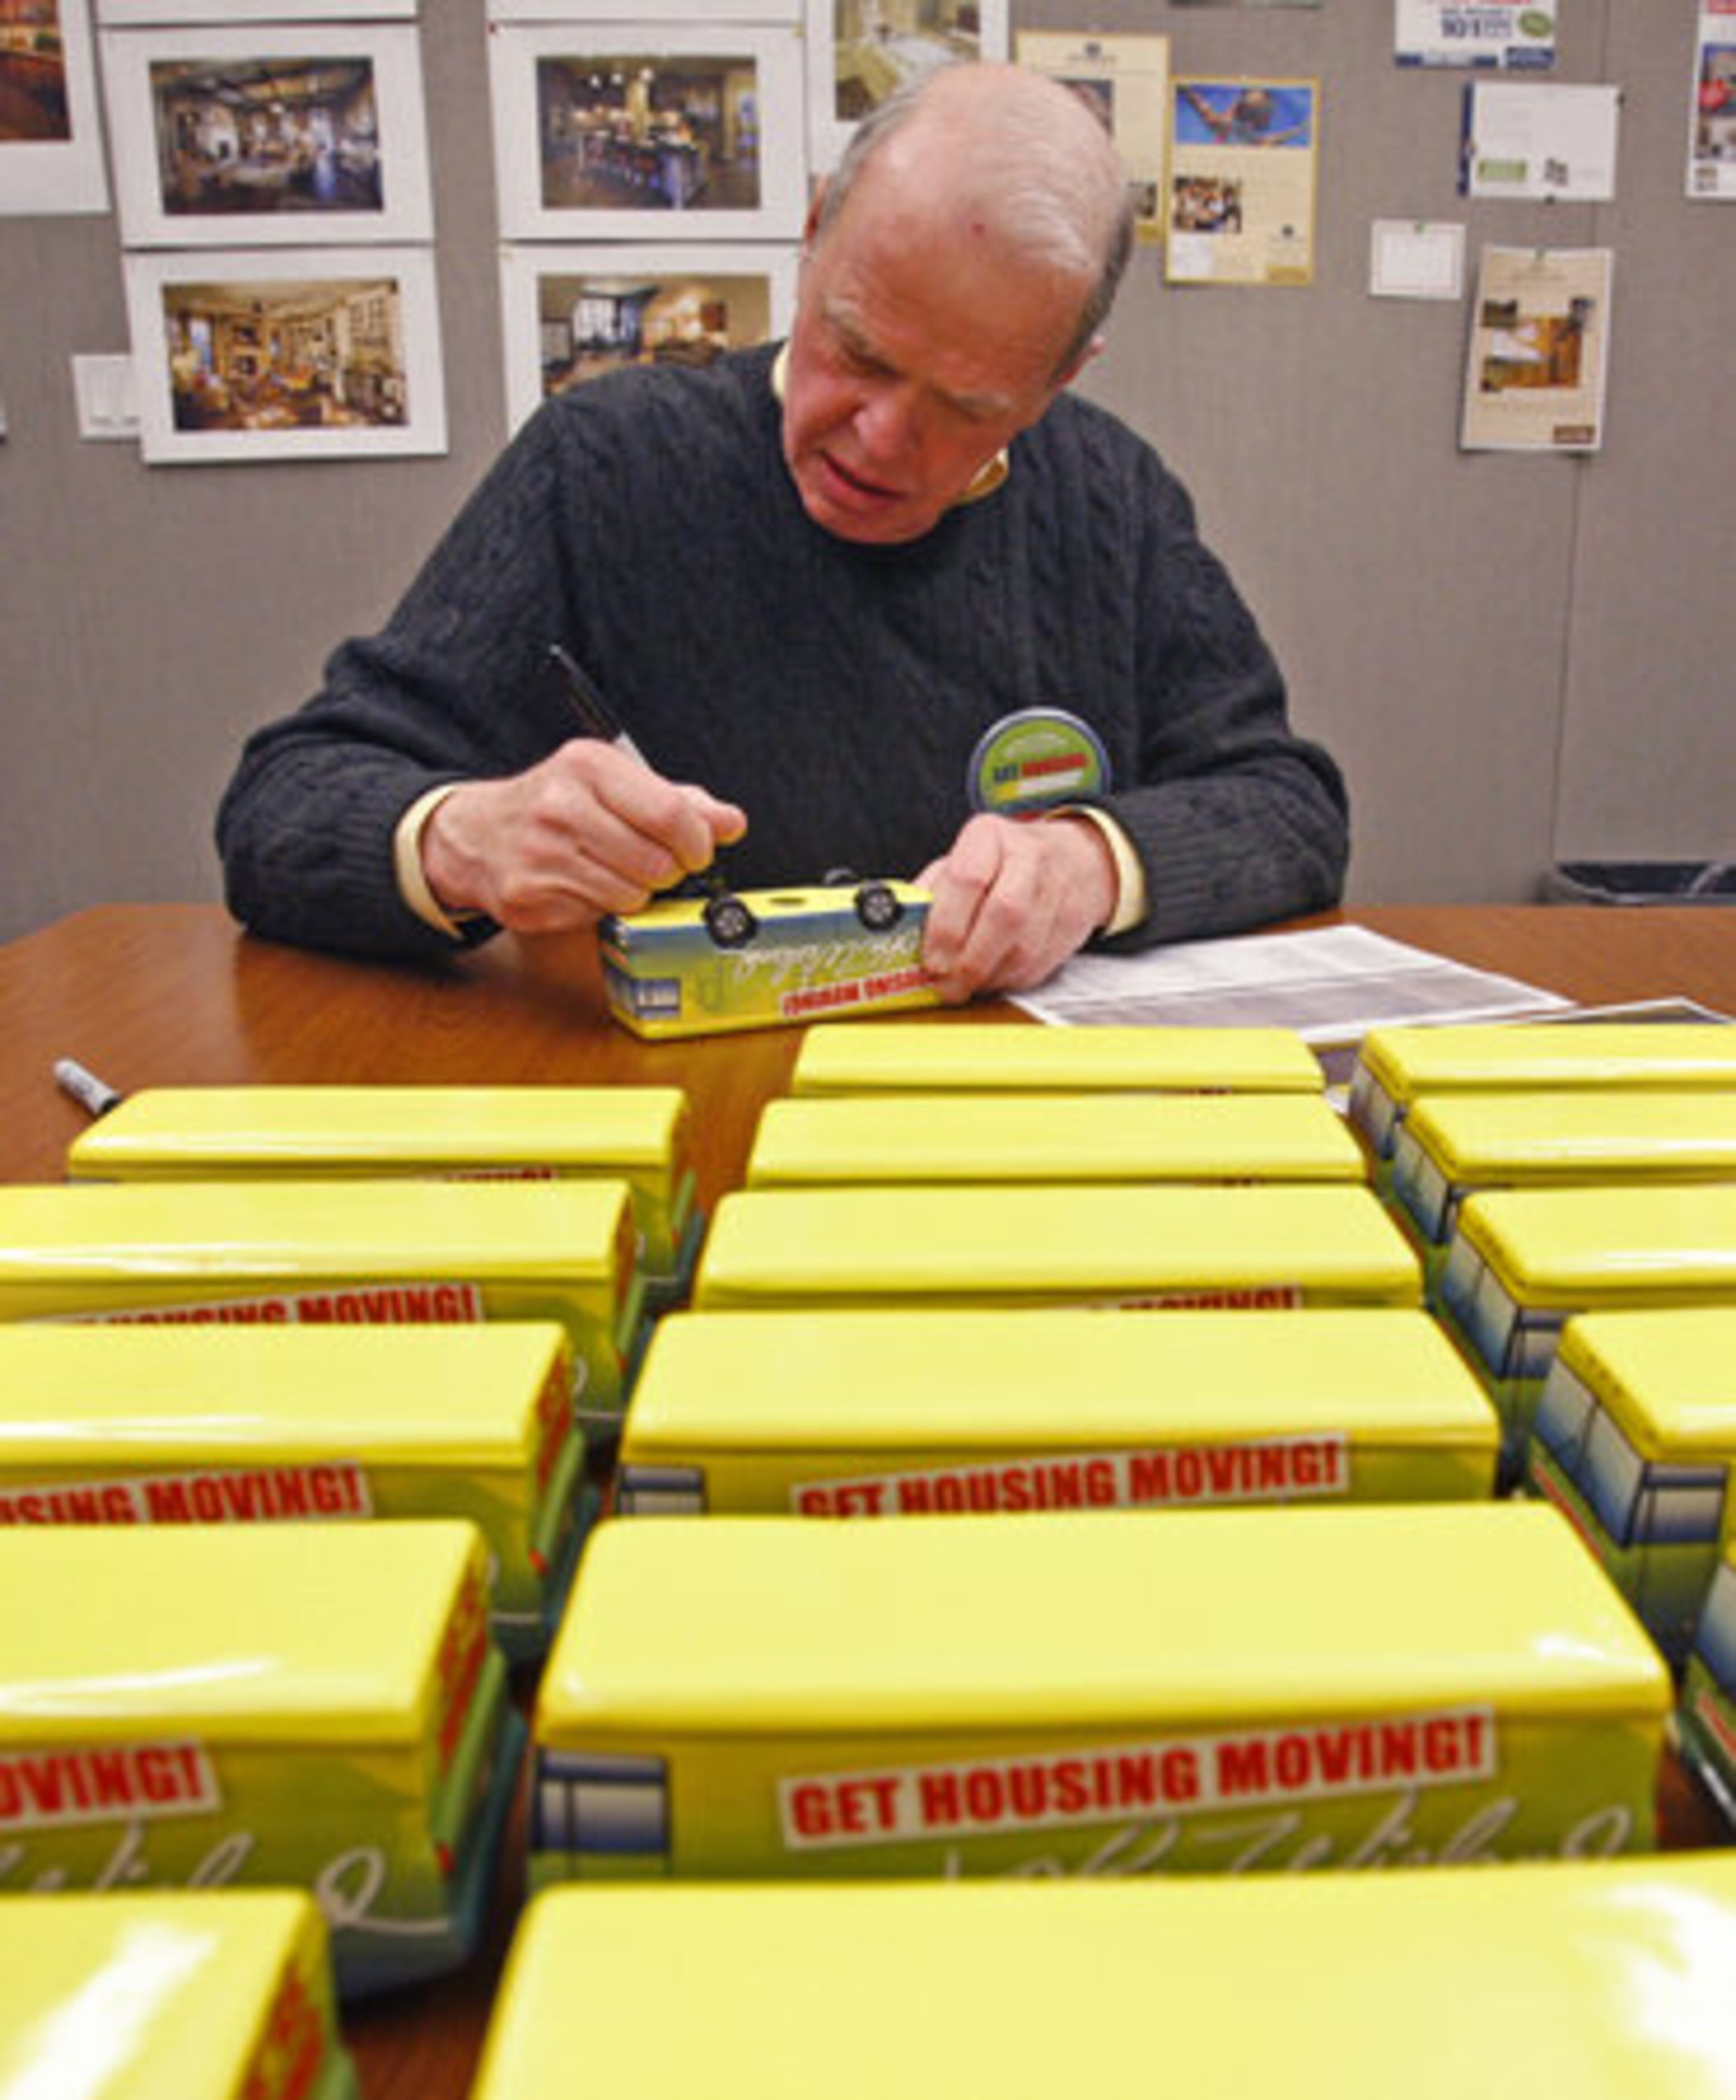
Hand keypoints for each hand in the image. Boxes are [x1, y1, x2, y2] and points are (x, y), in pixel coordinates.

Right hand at [421, 739, 745, 934]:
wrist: (478, 834)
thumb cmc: (558, 805)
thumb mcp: (616, 784)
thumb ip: (679, 801)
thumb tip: (731, 822)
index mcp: (588, 765)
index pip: (671, 814)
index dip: (698, 843)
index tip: (697, 851)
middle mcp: (561, 806)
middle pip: (656, 862)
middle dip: (667, 871)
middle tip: (652, 863)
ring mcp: (541, 853)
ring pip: (631, 895)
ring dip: (635, 892)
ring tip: (612, 870)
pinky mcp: (529, 895)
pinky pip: (597, 915)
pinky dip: (601, 907)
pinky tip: (581, 884)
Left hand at [915, 812, 1116, 1001]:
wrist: (1072, 860)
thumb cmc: (1001, 864)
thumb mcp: (959, 863)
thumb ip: (930, 895)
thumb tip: (900, 934)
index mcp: (989, 836)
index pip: (967, 879)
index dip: (945, 927)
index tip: (930, 959)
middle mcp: (1029, 857)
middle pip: (1003, 914)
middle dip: (969, 960)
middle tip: (946, 984)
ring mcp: (1057, 890)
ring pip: (1023, 947)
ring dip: (988, 977)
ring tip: (965, 986)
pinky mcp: (1073, 922)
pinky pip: (1039, 965)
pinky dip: (1009, 980)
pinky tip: (992, 979)